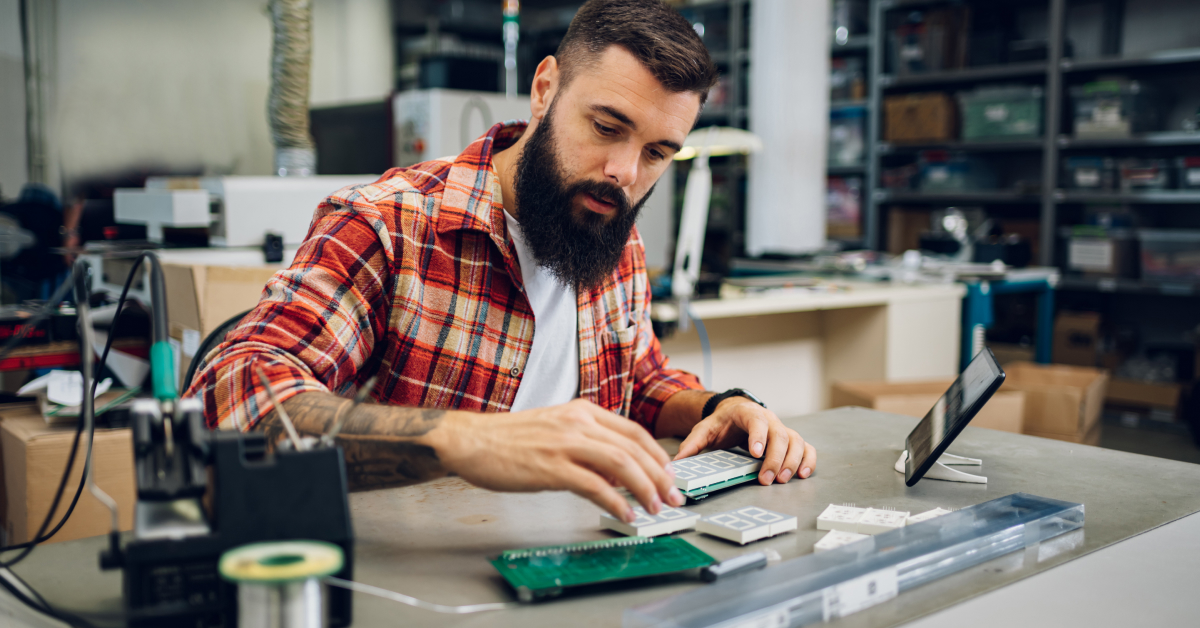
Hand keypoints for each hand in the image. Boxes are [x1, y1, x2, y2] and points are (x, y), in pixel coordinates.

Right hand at [430, 399, 684, 522]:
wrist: (470, 441)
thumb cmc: (506, 439)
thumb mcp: (554, 430)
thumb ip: (585, 445)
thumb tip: (614, 472)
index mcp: (580, 411)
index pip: (633, 431)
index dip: (657, 454)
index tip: (669, 473)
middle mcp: (577, 423)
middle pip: (634, 448)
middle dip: (660, 475)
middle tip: (673, 496)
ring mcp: (565, 444)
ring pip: (621, 464)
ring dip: (645, 488)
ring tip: (655, 507)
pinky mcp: (551, 468)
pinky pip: (595, 485)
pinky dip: (616, 501)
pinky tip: (625, 514)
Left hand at [674, 397, 816, 484]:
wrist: (734, 412)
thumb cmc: (722, 422)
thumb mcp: (704, 429)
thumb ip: (692, 444)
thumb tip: (678, 462)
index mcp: (747, 413)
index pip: (757, 421)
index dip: (759, 436)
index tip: (756, 454)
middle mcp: (769, 419)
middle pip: (781, 435)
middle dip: (775, 459)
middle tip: (767, 479)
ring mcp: (782, 428)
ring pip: (796, 441)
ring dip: (792, 462)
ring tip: (782, 480)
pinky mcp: (790, 440)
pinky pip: (806, 448)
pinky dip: (808, 460)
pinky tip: (803, 474)